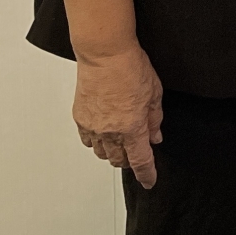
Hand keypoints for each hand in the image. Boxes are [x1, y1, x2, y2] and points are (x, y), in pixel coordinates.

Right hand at [72, 43, 162, 189]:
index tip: (150, 181)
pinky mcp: (80, 118)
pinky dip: (97, 141)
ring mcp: (93, 126)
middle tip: (137, 150)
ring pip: (102, 153)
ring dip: (113, 152)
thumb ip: (155, 119)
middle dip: (130, 159)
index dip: (146, 174)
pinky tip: (103, 132)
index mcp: (132, 127)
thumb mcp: (154, 93)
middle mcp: (110, 131)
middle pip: (120, 160)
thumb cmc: (130, 67)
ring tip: (120, 140)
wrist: (104, 54)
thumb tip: (155, 136)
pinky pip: (88, 140)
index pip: (140, 160)